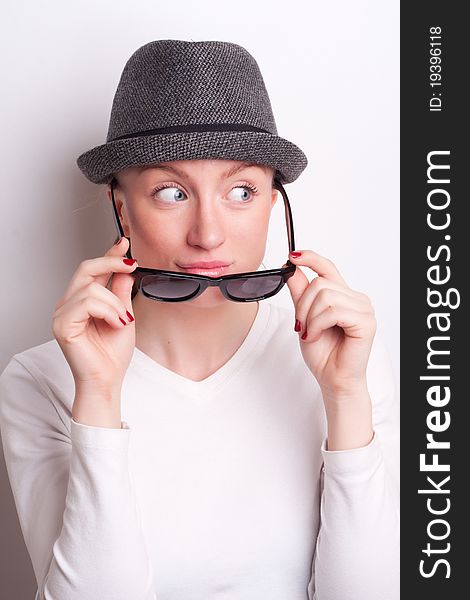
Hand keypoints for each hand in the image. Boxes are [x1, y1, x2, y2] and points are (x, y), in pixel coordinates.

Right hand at [52, 237, 137, 400]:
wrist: (107, 380)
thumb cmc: (112, 354)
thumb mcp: (124, 315)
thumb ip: (121, 292)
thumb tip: (124, 269)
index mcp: (81, 301)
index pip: (93, 270)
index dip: (108, 255)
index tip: (124, 242)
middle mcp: (68, 304)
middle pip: (85, 268)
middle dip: (111, 262)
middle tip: (131, 265)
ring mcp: (62, 314)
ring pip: (91, 288)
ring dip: (115, 303)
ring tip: (123, 320)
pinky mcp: (62, 325)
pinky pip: (87, 303)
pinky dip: (108, 311)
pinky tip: (117, 323)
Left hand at [285, 250, 376, 399]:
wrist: (332, 378)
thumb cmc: (323, 352)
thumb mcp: (304, 317)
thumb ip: (300, 293)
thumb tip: (292, 268)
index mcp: (343, 295)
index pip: (327, 267)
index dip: (310, 258)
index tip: (292, 256)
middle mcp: (356, 299)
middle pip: (319, 283)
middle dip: (302, 306)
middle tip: (301, 326)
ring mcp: (363, 308)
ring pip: (325, 296)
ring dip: (310, 318)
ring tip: (311, 333)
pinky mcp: (366, 321)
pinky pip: (333, 311)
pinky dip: (318, 324)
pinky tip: (317, 336)